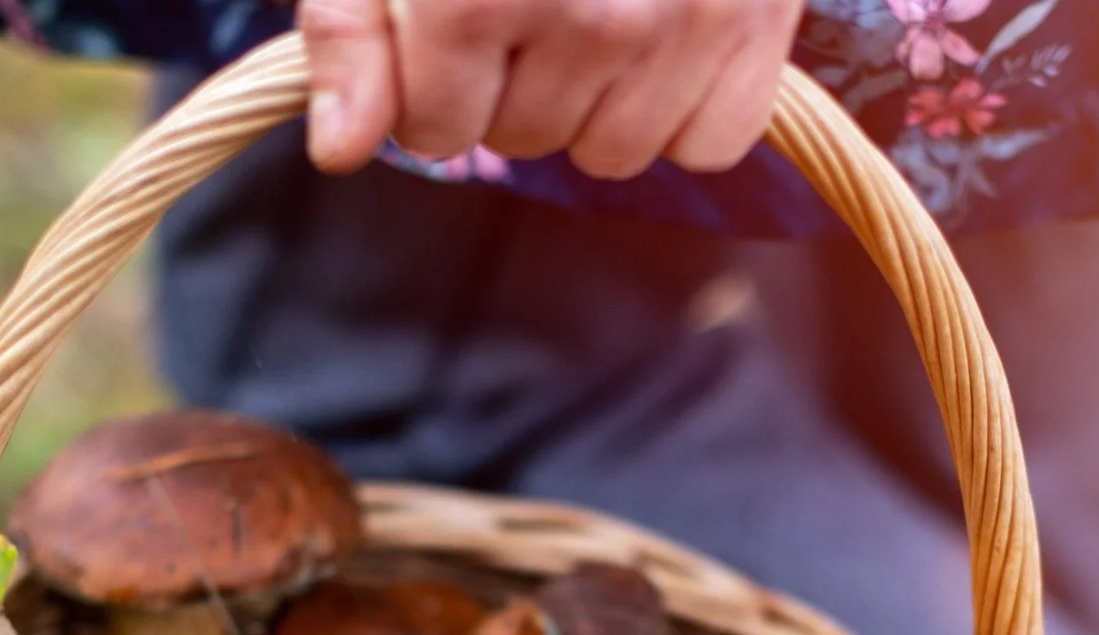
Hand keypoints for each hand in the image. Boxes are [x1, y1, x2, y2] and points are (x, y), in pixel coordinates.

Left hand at [300, 0, 803, 180]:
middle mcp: (588, 21)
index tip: (447, 25)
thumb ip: (352, 25)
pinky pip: (709, 143)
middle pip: (522, 141)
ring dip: (594, 102)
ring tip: (597, 9)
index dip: (428, 86)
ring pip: (613, 154)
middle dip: (510, 84)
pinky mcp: (756, 25)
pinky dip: (684, 106)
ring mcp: (683, 27)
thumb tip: (342, 146)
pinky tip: (664, 39)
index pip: (436, 131)